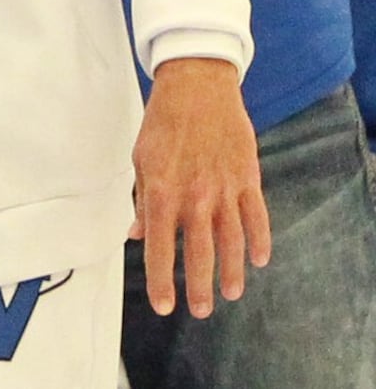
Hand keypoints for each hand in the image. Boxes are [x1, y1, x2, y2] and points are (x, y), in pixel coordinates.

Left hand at [129, 56, 270, 316]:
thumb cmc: (162, 122)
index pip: (161, 248)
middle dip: (200, 287)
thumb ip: (142, 200)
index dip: (162, 280)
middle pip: (200, 254)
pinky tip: (258, 260)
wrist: (196, 85)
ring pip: (232, 242)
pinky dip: (260, 241)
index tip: (163, 305)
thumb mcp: (140, 159)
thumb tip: (137, 234)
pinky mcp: (247, 178)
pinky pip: (257, 218)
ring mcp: (224, 189)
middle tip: (201, 311)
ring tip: (230, 293)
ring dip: (232, 272)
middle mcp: (195, 196)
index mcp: (162, 192)